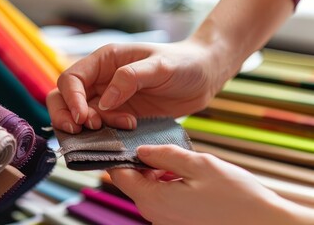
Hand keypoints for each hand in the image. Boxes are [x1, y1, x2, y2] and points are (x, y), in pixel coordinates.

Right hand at [47, 39, 232, 133]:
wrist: (204, 78)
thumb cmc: (184, 63)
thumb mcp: (160, 65)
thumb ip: (130, 78)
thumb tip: (104, 100)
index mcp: (104, 61)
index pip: (71, 79)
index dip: (71, 99)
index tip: (83, 117)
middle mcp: (100, 81)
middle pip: (63, 99)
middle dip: (67, 117)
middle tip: (83, 131)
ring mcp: (108, 101)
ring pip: (79, 119)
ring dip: (89, 130)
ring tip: (116, 130)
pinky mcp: (119, 118)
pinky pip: (100, 131)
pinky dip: (103, 138)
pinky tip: (123, 137)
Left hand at [108, 145, 313, 224]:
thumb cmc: (237, 197)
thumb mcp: (200, 165)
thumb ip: (166, 156)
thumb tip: (142, 150)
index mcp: (154, 200)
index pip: (119, 175)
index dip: (120, 154)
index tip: (128, 139)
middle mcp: (154, 216)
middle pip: (133, 183)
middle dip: (143, 163)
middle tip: (162, 147)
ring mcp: (166, 223)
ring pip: (149, 191)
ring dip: (158, 175)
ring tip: (182, 163)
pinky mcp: (178, 224)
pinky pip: (164, 202)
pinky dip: (169, 187)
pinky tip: (189, 179)